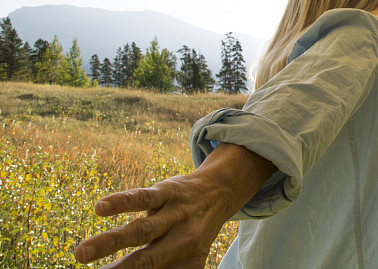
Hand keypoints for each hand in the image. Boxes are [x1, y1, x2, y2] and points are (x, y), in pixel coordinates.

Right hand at [75, 143, 274, 268]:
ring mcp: (175, 214)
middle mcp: (182, 241)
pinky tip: (100, 207)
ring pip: (140, 230)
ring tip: (81, 253)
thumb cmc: (191, 234)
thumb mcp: (187, 258)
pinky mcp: (168, 191)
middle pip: (146, 261)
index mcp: (186, 262)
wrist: (221, 193)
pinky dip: (122, 202)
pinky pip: (143, 197)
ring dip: (110, 242)